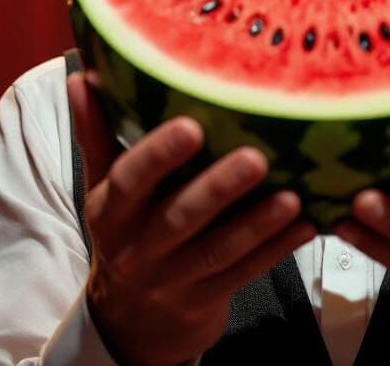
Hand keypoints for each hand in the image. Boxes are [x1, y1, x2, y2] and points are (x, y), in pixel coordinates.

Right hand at [67, 72, 315, 365]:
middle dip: (219, 189)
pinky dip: (277, 250)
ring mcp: (173, 279)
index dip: (159, 156)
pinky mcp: (207, 298)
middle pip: (179, 218)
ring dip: (258, 224)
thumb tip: (82, 74)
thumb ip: (97, 130)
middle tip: (256, 157)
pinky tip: (308, 224)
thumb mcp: (102, 182)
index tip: (192, 126)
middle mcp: (138, 248)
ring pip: (218, 251)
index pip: (129, 180)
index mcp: (110, 212)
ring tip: (293, 196)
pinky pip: (245, 274)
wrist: (133, 315)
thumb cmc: (126, 224)